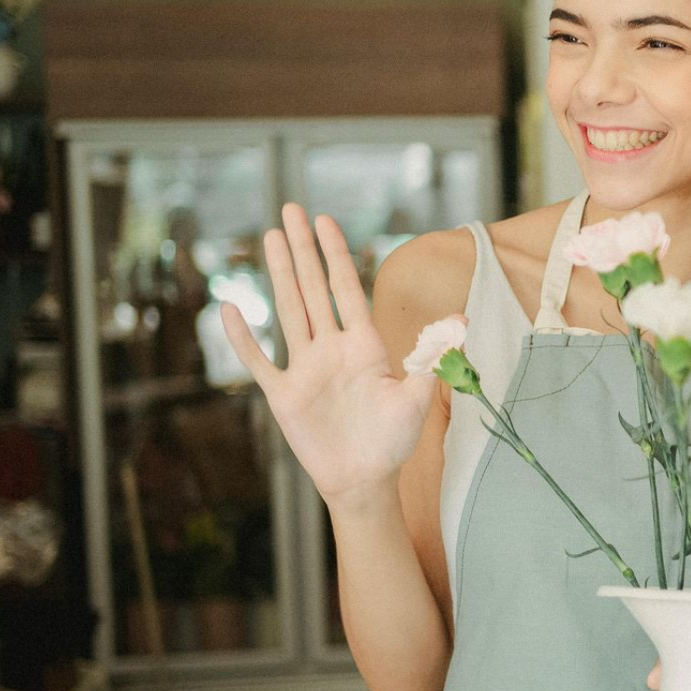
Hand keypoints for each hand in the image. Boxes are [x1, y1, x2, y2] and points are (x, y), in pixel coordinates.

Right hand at [220, 203, 442, 507]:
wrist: (365, 480)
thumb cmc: (393, 440)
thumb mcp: (418, 397)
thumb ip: (433, 358)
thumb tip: (461, 320)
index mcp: (364, 344)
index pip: (346, 289)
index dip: (336, 254)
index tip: (325, 220)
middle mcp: (331, 348)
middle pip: (313, 288)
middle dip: (303, 249)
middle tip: (290, 209)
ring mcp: (305, 368)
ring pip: (288, 311)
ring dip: (279, 275)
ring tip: (270, 238)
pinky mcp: (284, 395)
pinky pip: (259, 361)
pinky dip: (243, 338)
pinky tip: (230, 309)